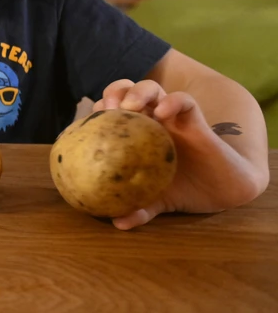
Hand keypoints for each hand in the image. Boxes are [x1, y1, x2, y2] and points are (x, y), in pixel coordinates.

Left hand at [93, 79, 258, 229]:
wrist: (221, 191)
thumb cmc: (182, 189)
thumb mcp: (157, 201)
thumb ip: (139, 209)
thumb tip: (117, 223)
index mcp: (135, 135)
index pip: (110, 112)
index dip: (98, 112)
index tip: (89, 124)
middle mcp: (151, 121)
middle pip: (127, 92)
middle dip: (114, 93)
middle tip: (107, 109)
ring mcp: (172, 117)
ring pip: (152, 89)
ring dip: (138, 92)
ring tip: (130, 107)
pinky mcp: (195, 119)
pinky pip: (183, 101)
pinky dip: (172, 101)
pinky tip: (162, 113)